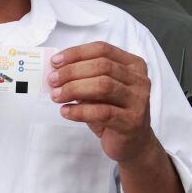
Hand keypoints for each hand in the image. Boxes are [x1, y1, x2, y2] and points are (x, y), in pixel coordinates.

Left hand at [47, 41, 155, 163]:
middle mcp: (139, 80)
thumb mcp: (99, 90)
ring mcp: (138, 100)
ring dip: (74, 89)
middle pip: (102, 66)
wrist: (133, 142)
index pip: (102, 49)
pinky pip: (102, 112)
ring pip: (103, 86)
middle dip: (72, 71)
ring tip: (57, 96)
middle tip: (52, 80)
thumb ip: (84, 77)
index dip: (76, 53)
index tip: (55, 62)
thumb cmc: (114, 112)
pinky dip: (80, 111)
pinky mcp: (132, 121)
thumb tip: (56, 71)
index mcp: (133, 65)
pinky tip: (66, 111)